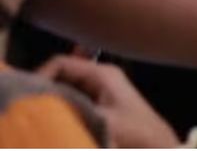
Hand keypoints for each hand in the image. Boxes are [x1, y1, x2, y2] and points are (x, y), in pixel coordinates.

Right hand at [37, 56, 179, 147]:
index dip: (40, 76)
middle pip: (62, 74)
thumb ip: (72, 110)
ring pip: (67, 87)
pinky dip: (63, 106)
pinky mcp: (101, 104)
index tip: (28, 97)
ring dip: (54, 98)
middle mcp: (101, 77)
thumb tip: (44, 104)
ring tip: (43, 114)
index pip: (61, 63)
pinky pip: (74, 99)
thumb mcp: (101, 121)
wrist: (158, 147)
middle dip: (45, 89)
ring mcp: (101, 90)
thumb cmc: (136, 133)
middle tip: (32, 107)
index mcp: (102, 74)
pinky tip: (58, 119)